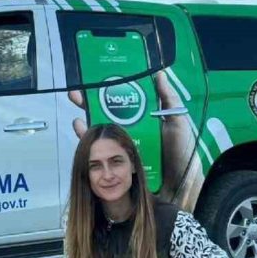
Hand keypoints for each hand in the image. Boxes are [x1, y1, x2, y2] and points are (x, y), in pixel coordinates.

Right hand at [68, 70, 203, 208]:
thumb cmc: (181, 151)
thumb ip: (168, 99)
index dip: (106, 92)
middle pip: (104, 115)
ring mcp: (121, 148)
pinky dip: (87, 142)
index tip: (93, 80)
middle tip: (75, 94)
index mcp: (141, 120)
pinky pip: (98, 152)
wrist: (181, 183)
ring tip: (77, 114)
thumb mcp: (178, 122)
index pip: (121, 102)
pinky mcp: (116, 164)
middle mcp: (128, 132)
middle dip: (88, 104)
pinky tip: (81, 132)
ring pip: (98, 133)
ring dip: (84, 123)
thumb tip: (159, 73)